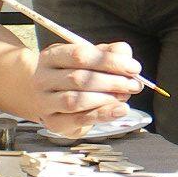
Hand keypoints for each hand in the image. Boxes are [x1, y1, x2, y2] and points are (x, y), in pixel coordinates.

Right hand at [27, 39, 142, 136]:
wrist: (48, 97)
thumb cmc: (73, 74)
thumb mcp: (89, 58)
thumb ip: (109, 53)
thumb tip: (126, 56)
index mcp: (52, 56)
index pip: (80, 55)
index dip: (110, 61)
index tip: (134, 67)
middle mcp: (43, 79)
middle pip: (79, 79)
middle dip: (113, 81)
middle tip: (134, 84)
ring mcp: (45, 103)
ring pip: (77, 101)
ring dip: (107, 98)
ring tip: (126, 95)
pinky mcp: (54, 123)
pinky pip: (79, 120)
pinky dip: (103, 115)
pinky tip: (120, 110)